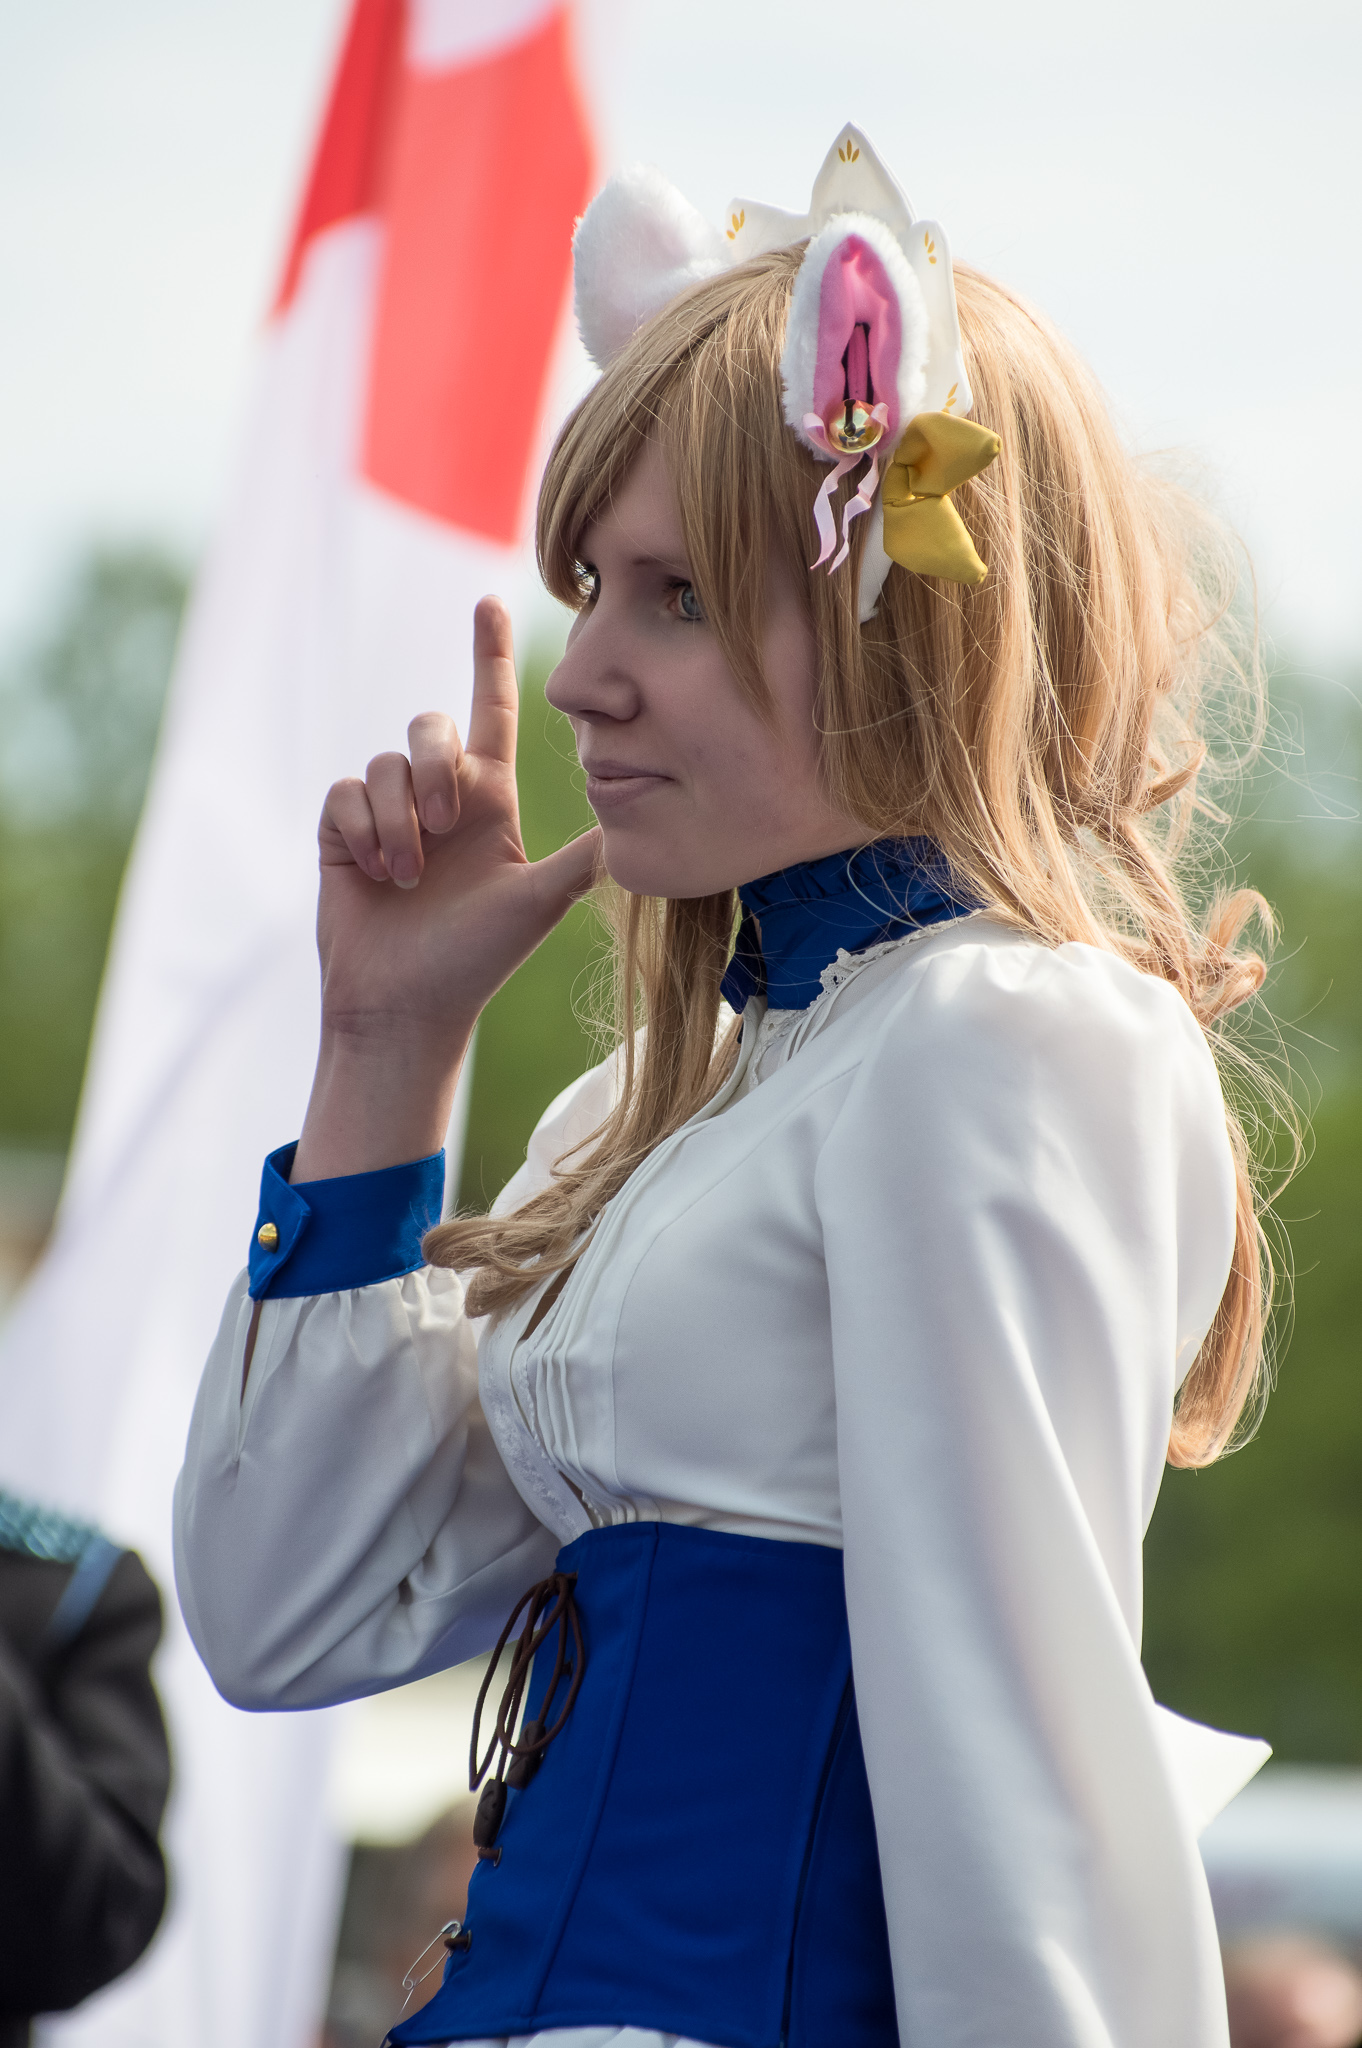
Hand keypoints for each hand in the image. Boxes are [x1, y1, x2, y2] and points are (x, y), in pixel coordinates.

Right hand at [292, 598, 600, 1179]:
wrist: (407, 1008)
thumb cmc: (477, 962)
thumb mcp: (540, 901)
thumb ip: (586, 855)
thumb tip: (647, 817)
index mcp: (492, 802)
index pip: (492, 712)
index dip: (489, 657)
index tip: (490, 601)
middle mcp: (441, 798)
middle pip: (431, 725)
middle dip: (435, 763)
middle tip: (448, 825)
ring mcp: (389, 814)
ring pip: (386, 761)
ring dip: (401, 819)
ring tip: (410, 876)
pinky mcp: (342, 832)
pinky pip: (347, 790)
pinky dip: (365, 830)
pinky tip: (378, 873)